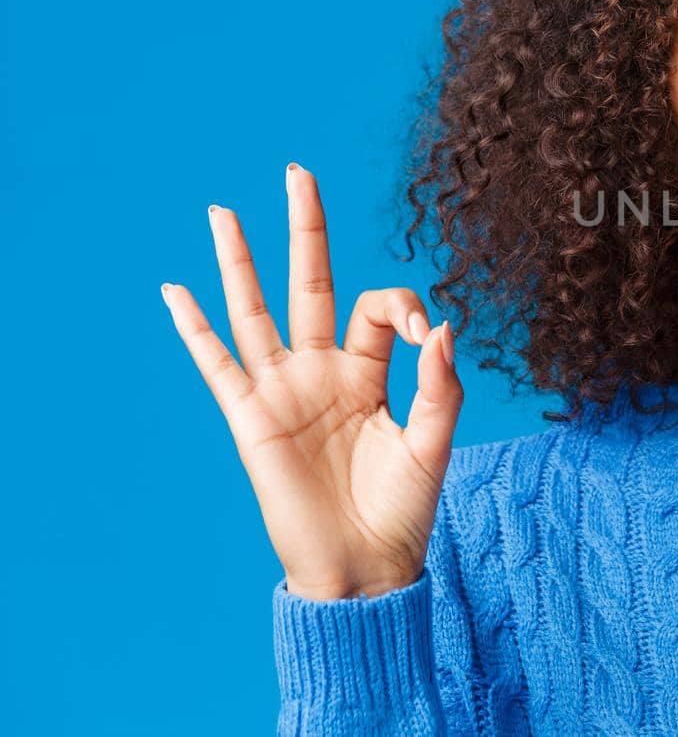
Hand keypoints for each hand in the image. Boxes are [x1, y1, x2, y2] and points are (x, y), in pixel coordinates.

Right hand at [160, 163, 463, 600]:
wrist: (367, 566)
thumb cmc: (405, 508)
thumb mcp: (435, 442)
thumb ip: (441, 385)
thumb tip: (442, 324)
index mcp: (372, 371)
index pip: (380, 308)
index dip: (403, 305)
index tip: (425, 333)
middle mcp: (324, 370)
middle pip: (312, 283)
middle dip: (305, 228)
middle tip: (298, 170)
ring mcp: (284, 390)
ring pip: (257, 311)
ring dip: (240, 261)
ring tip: (222, 211)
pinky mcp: (252, 418)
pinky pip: (218, 364)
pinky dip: (194, 328)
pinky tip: (175, 291)